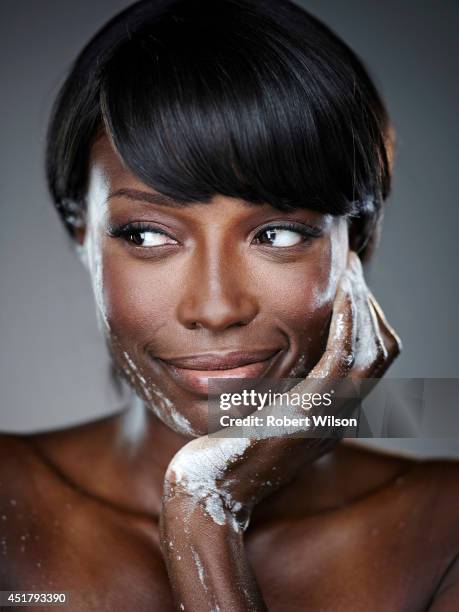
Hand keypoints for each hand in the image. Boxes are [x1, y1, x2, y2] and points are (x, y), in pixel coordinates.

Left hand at [161, 251, 401, 528]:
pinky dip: (348, 323)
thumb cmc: (221, 452)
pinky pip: (342, 360)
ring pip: (370, 352)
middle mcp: (338, 419)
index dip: (366, 316)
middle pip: (380, 351)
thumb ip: (278, 389)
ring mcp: (325, 420)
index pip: (372, 359)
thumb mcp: (259, 414)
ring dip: (362, 305)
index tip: (347, 282)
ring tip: (346, 272)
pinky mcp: (303, 416)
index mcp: (331, 417)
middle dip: (369, 304)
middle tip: (350, 269)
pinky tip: (338, 294)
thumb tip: (277, 351)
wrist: (205, 495)